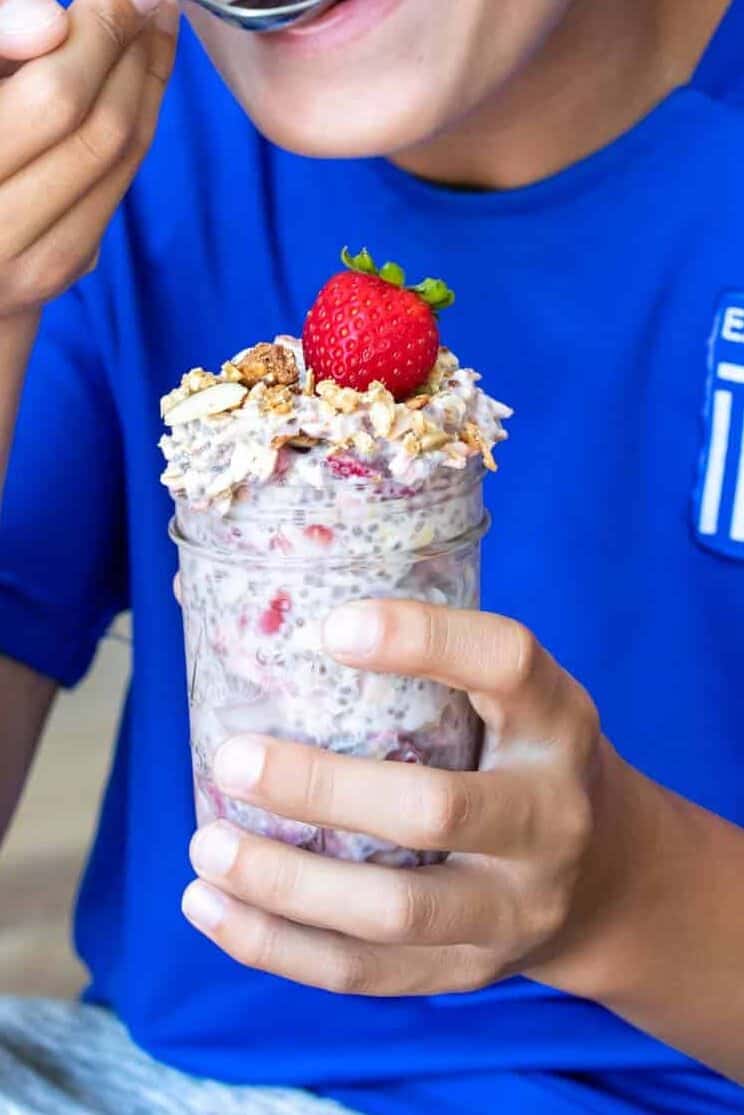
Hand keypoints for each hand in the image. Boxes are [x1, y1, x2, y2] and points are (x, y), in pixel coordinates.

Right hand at [0, 0, 177, 317]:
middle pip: (99, 132)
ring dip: (145, 88)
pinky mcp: (53, 276)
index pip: (56, 99)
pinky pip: (112, 193)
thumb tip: (52, 24)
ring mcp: (27, 267)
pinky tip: (133, 81)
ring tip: (149, 28)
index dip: (101, 32)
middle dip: (131, 54)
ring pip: (118, 165)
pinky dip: (132, 129)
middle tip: (145, 2)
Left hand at [182, 600, 633, 996]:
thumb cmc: (518, 755)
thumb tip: (223, 596)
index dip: (422, 639)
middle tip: (232, 759)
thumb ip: (417, 658)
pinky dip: (278, 945)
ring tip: (205, 847)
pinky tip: (210, 908)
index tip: (331, 627)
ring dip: (286, 883)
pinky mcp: (472, 970)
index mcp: (555, 720)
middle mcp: (550, 815)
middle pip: (436, 810)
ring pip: (394, 910)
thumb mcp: (507, 695)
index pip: (505, 663)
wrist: (607, 877)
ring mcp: (516, 907)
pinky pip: (367, 972)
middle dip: (321, 790)